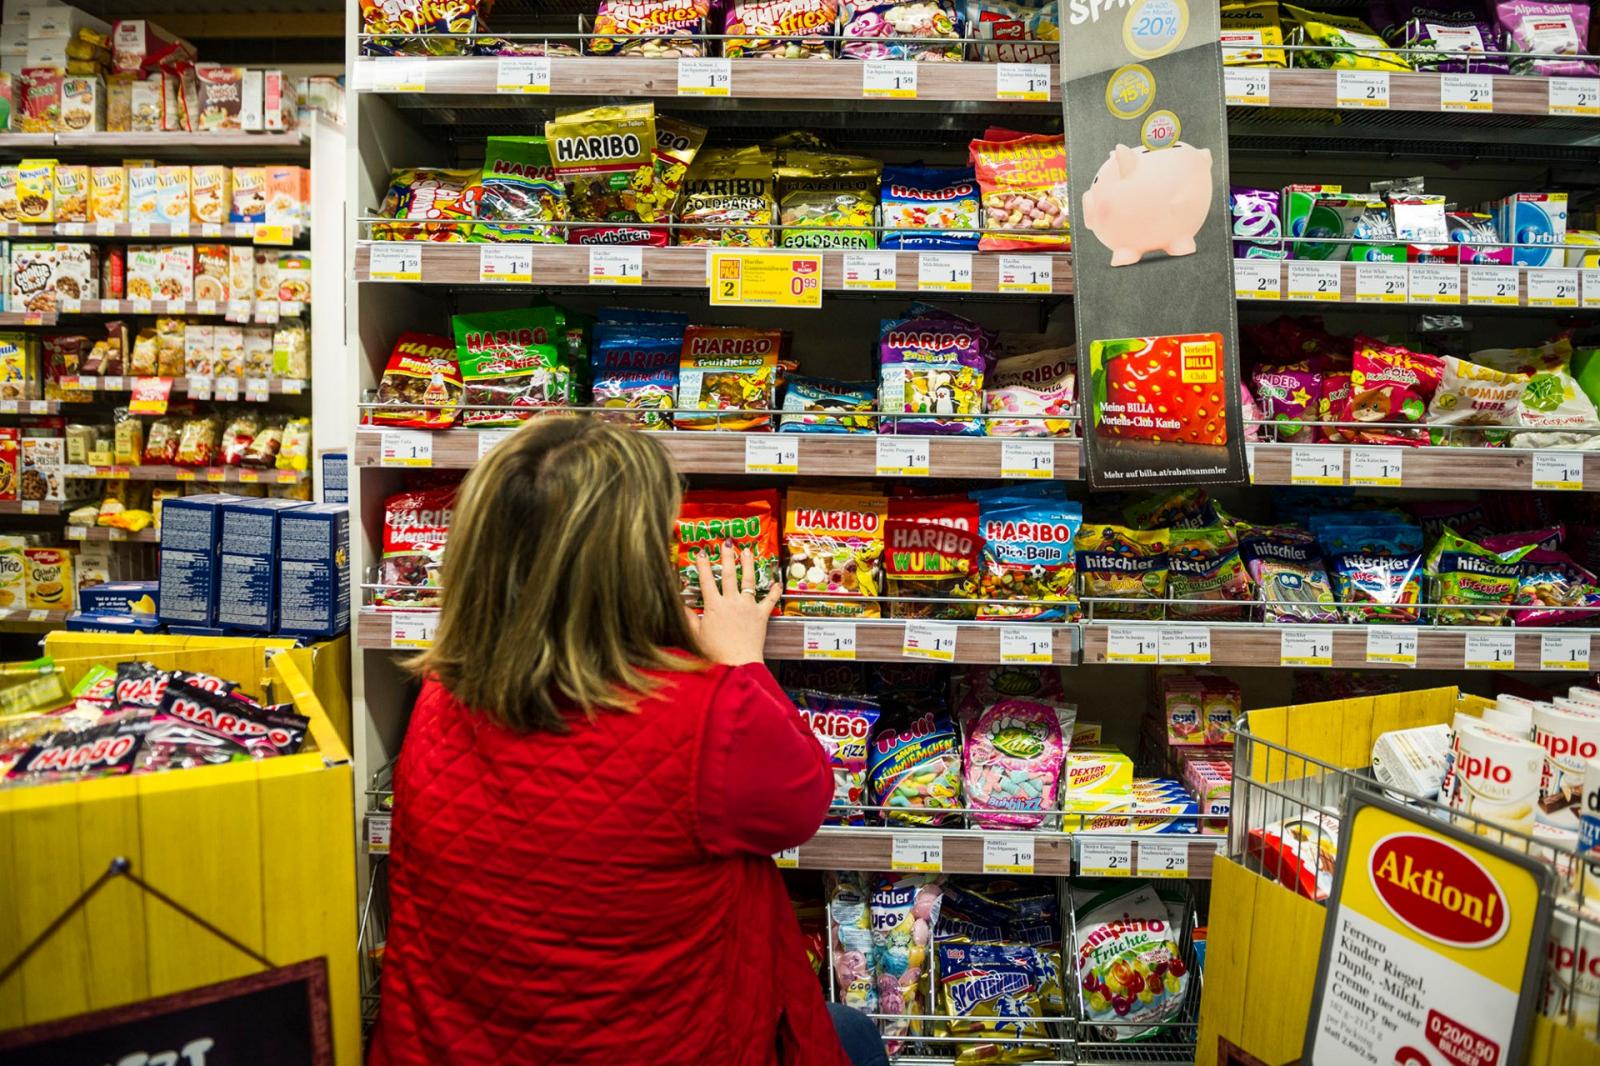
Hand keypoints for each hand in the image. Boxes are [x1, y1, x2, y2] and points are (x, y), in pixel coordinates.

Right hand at [689, 543, 780, 665]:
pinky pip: (769, 600)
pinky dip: (774, 591)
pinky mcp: (761, 615)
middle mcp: (731, 601)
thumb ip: (688, 617)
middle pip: (728, 574)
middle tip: (726, 543)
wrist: (737, 663)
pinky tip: (777, 582)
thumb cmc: (715, 652)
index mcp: (714, 605)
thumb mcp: (695, 634)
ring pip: (748, 580)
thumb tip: (679, 604)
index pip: (706, 580)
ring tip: (747, 551)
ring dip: (748, 564)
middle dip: (727, 556)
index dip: (702, 565)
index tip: (701, 553)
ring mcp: (748, 606)